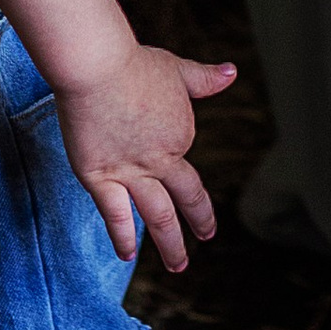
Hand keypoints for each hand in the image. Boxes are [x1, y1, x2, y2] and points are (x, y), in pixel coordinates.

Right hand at [56, 45, 236, 266]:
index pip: (181, 155)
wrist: (98, 67)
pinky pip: (116, 215)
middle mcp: (162, 158)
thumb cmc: (134, 63)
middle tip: (205, 239)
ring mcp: (132, 172)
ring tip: (178, 265)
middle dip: (198, 220)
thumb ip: (203, 79)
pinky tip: (129, 255)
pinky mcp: (102, 178)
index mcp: (180, 132)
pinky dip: (123, 237)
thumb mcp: (176, 70)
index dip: (174, 158)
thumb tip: (232, 73)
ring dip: (170, 243)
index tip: (169, 165)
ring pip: (158, 216)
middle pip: (186, 196)